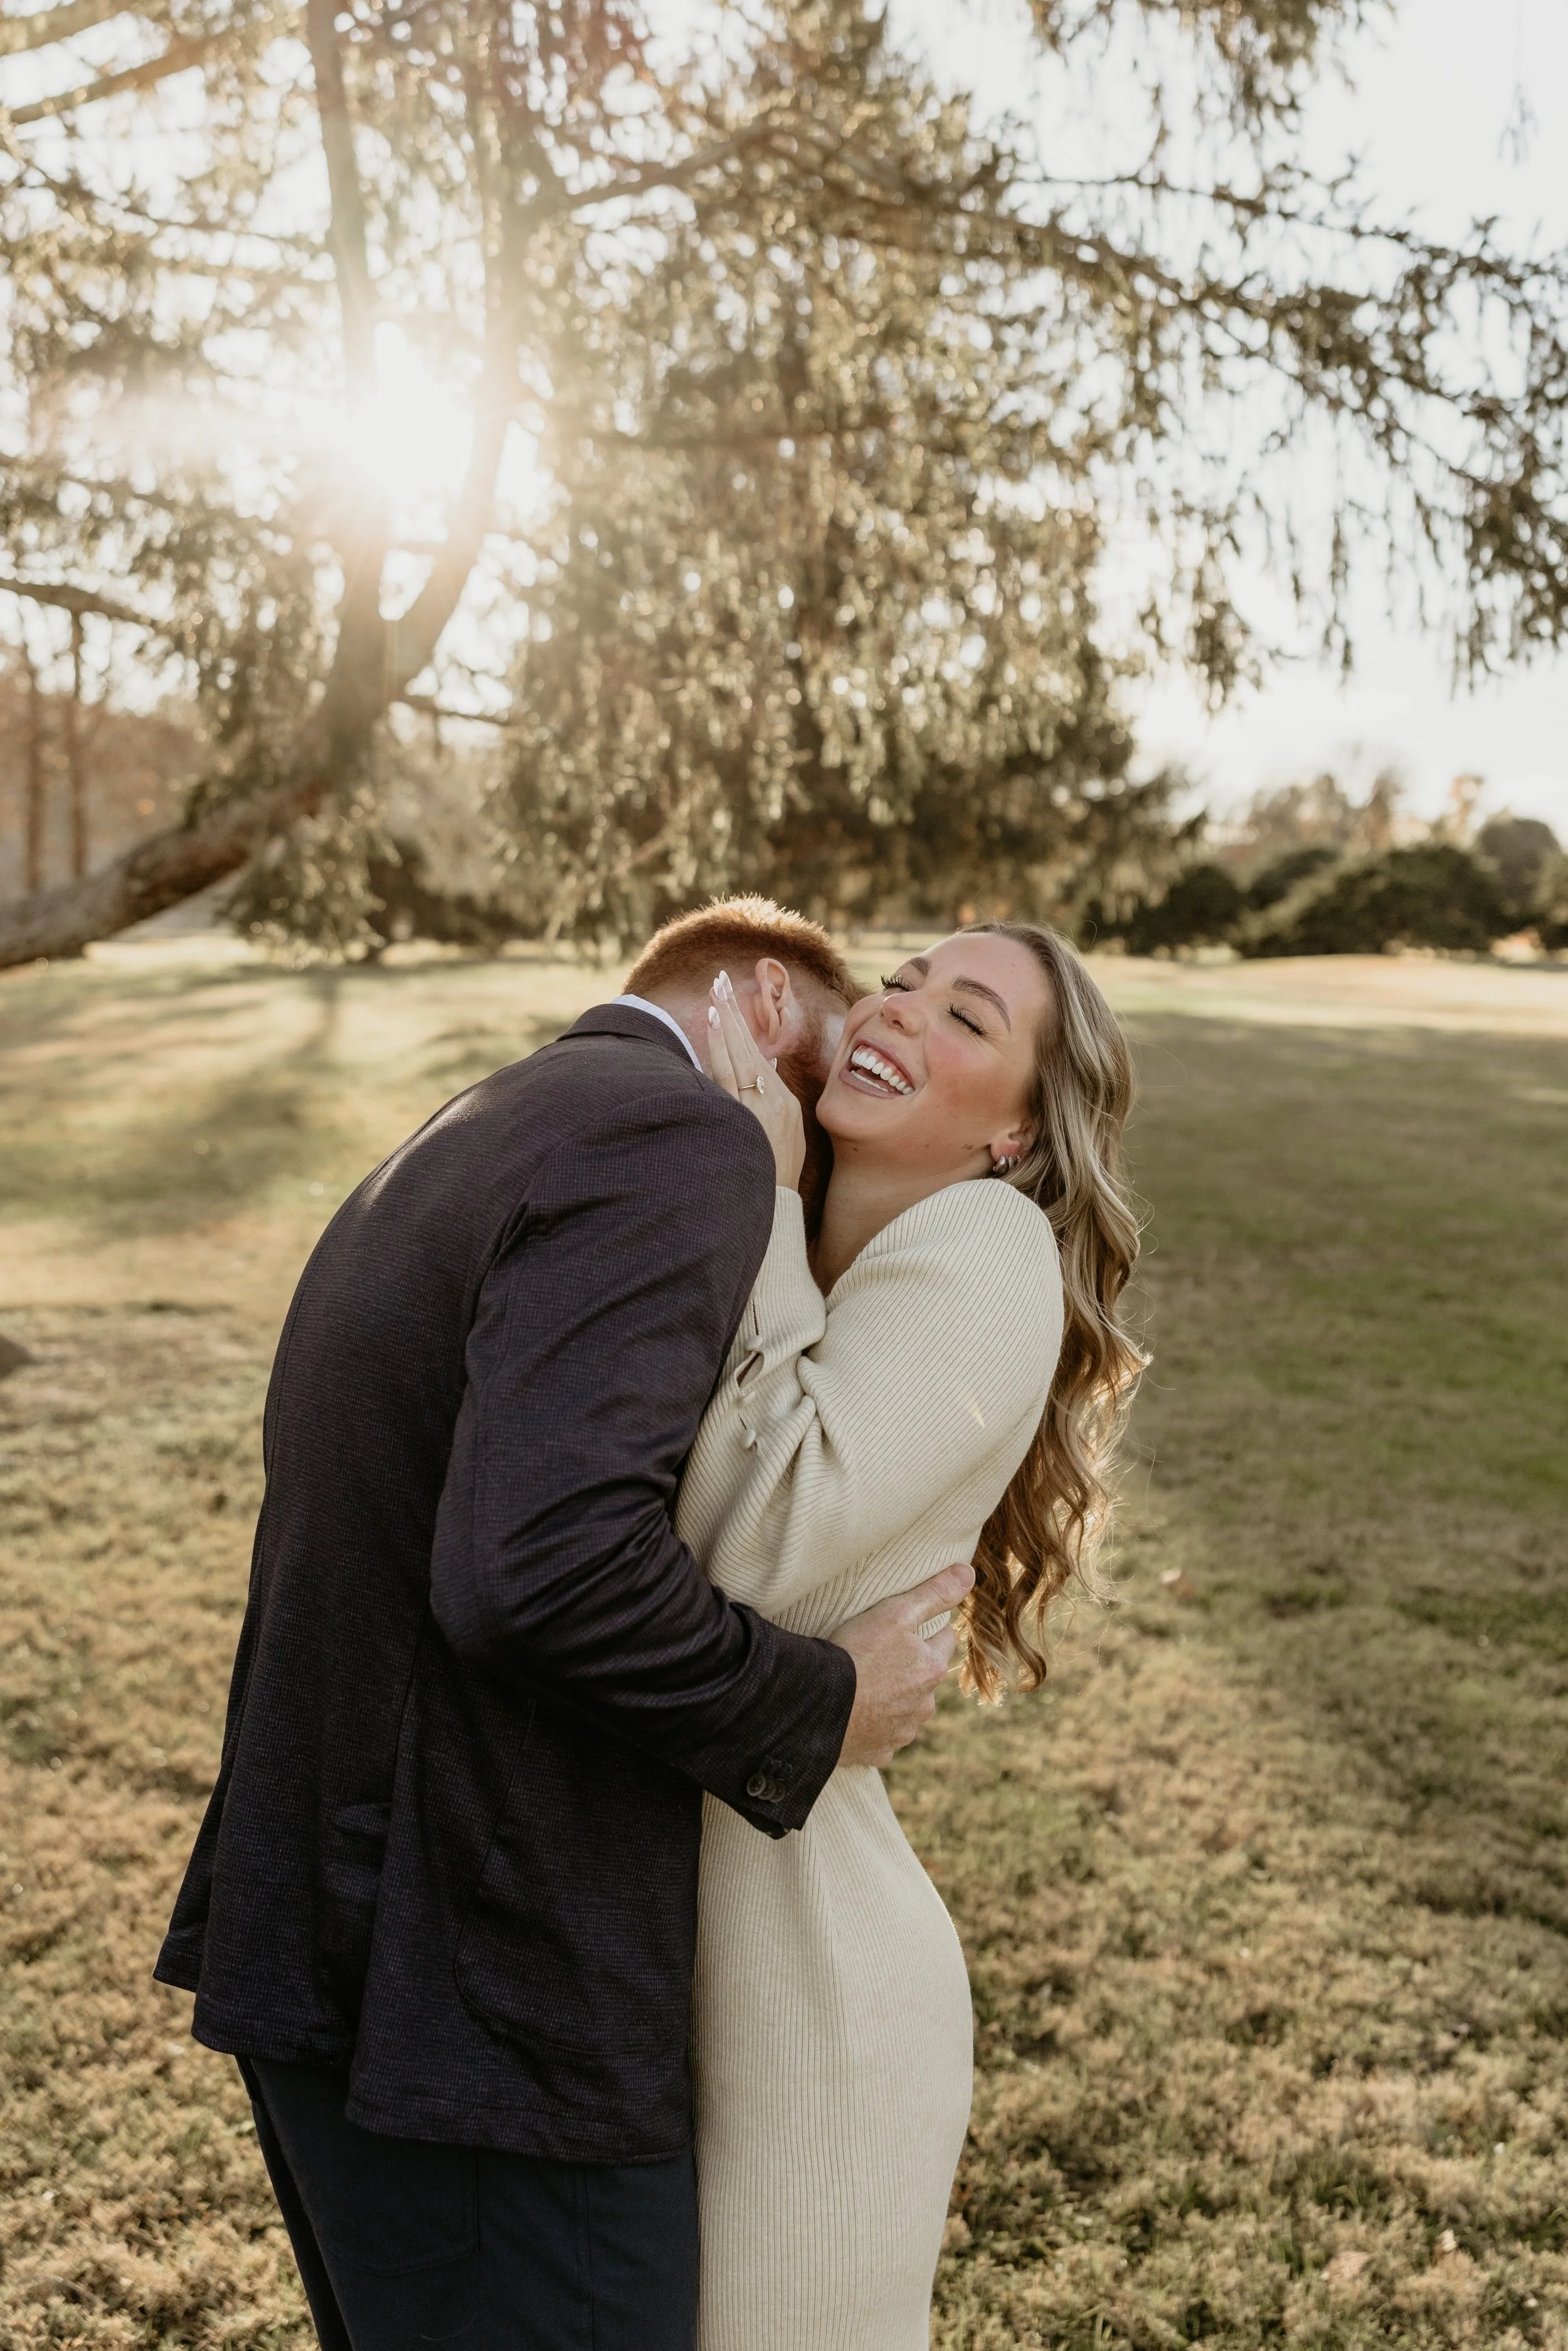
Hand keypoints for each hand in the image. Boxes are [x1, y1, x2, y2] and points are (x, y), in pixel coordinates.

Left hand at [706, 970, 805, 1189]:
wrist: (778, 1209)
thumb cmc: (773, 1177)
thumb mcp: (782, 1138)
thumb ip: (771, 1104)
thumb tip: (766, 1069)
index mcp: (785, 1103)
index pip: (759, 1057)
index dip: (742, 1028)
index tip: (728, 1001)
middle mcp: (776, 1099)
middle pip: (751, 1047)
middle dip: (735, 1011)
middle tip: (720, 979)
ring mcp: (762, 1105)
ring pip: (740, 1054)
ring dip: (727, 1021)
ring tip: (715, 993)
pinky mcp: (748, 1114)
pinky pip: (730, 1074)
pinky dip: (722, 1047)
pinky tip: (714, 1025)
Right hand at [830, 1562, 975, 1768]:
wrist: (818, 1705)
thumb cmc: (856, 1653)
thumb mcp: (896, 1612)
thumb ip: (935, 1592)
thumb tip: (968, 1572)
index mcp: (931, 1669)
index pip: (943, 1639)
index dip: (926, 1629)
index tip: (905, 1626)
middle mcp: (924, 1706)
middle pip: (924, 1678)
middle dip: (910, 1668)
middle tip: (878, 1655)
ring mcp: (901, 1732)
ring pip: (905, 1709)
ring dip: (892, 1699)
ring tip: (863, 1685)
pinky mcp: (878, 1753)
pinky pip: (882, 1737)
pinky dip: (873, 1726)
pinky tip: (854, 1714)